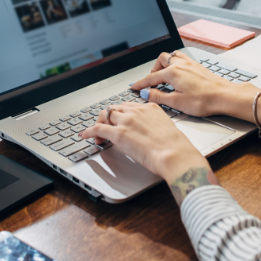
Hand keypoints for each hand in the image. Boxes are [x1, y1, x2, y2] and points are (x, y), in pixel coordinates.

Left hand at [80, 101, 207, 181]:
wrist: (174, 154)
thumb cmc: (175, 146)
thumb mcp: (167, 128)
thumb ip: (155, 126)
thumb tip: (149, 134)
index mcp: (150, 108)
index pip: (128, 106)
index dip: (120, 114)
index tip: (118, 120)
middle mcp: (136, 111)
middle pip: (114, 109)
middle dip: (107, 117)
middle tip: (105, 127)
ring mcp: (126, 121)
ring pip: (104, 116)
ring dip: (98, 124)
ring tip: (97, 134)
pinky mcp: (118, 134)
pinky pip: (97, 128)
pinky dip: (89, 131)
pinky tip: (85, 135)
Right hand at [130, 51, 241, 118]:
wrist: (225, 96)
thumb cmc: (204, 100)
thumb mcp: (177, 102)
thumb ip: (159, 97)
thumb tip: (146, 93)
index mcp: (173, 73)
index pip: (151, 77)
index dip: (141, 84)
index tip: (134, 87)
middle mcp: (181, 65)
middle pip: (161, 60)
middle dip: (153, 70)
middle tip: (150, 82)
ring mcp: (191, 64)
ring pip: (172, 56)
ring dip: (165, 64)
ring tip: (163, 75)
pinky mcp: (199, 66)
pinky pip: (183, 59)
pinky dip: (176, 63)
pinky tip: (178, 73)